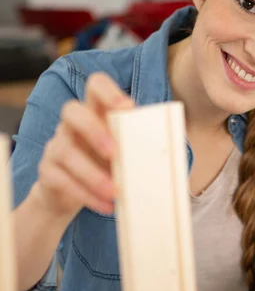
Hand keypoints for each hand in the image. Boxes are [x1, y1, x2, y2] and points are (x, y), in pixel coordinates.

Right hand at [34, 72, 133, 218]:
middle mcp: (71, 125)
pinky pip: (62, 180)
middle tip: (115, 154)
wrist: (69, 196)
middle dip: (94, 130)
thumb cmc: (104, 167)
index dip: (109, 92)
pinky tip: (106, 206)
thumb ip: (139, 146)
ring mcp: (55, 147)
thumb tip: (171, 152)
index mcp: (94, 112)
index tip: (128, 107)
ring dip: (92, 173)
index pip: (95, 85)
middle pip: (71, 110)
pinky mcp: (47, 172)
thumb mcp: (123, 153)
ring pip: (66, 151)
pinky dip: (86, 194)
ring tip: (114, 191)